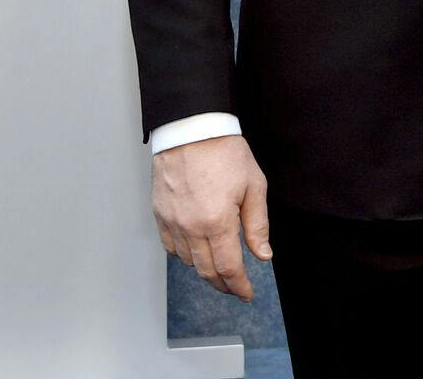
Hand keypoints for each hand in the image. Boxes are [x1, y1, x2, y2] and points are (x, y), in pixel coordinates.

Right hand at [151, 133, 271, 299]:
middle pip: (206, 270)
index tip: (247, 294)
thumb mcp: (253, 185)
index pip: (228, 267)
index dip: (239, 285)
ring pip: (187, 260)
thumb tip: (263, 255)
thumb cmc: (224, 152)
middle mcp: (190, 227)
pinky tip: (196, 250)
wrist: (191, 128)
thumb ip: (257, 224)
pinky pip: (170, 245)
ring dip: (204, 269)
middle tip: (235, 288)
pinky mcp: (159, 213)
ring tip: (219, 267)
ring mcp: (172, 221)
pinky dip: (184, 254)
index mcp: (217, 221)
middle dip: (223, 284)